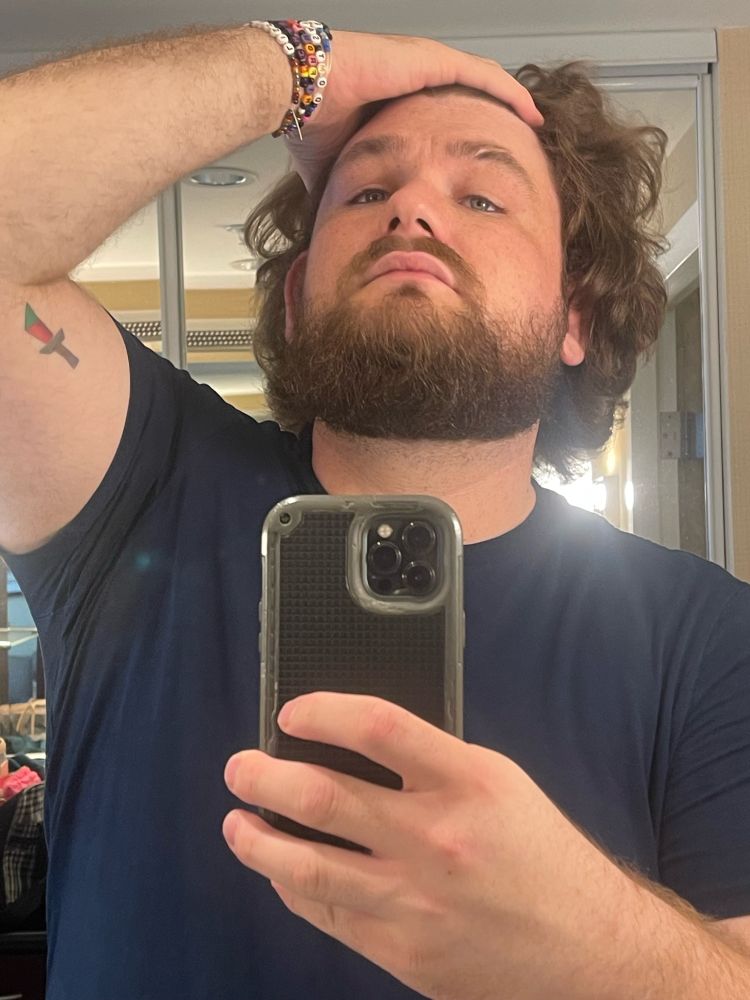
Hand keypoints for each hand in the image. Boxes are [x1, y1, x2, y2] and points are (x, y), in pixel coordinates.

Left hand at [223, 693, 633, 999]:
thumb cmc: (542, 858)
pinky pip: (327, 915)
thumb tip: (354, 743)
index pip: (379, 728)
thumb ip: (432, 762)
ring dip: (258, 842)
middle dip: (265, 778)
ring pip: (308, 867)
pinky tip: (280, 874)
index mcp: (469, 783)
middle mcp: (436, 839)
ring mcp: (414, 901)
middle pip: (325, 798)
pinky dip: (293, 889)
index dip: (324, 712)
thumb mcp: (499, 784)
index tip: (291, 712)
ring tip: (237, 823)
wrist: (588, 951)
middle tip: (240, 768)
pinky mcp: (401, 951)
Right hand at [286, 30, 544, 190]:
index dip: (463, 127)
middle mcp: (410, 76)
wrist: (294, 92)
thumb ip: (350, 182)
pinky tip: (527, 108)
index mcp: (393, 96)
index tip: (480, 148)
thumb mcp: (338, 163)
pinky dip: (506, 91)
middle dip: (493, 112)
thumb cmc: (307, 121)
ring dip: (507, 100)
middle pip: (465, 93)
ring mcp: (420, 64)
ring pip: (479, 80)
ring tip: (532, 119)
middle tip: (518, 133)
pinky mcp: (427, 61)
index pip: (439, 111)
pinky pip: (479, 74)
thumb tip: (343, 215)